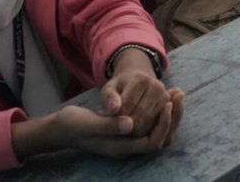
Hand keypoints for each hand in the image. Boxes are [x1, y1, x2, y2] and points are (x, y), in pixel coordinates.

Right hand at [46, 89, 182, 156]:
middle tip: (178, 94)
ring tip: (176, 92)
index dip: (163, 125)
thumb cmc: (72, 124)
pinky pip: (150, 124)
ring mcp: (127, 140)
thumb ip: (108, 125)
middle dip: (172, 117)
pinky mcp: (126, 131)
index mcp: (119, 148)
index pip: (151, 142)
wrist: (61, 127)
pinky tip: (164, 95)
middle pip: (159, 138)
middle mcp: (126, 147)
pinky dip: (160, 111)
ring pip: (157, 131)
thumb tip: (130, 124)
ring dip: (169, 113)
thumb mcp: (87, 122)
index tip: (167, 103)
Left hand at [101, 49, 167, 137]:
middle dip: (125, 128)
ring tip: (123, 128)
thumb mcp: (109, 89)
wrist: (138, 82)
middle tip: (114, 129)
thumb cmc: (120, 88)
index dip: (115, 118)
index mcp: (141, 80)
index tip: (108, 122)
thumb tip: (113, 110)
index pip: (127, 107)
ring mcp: (165, 97)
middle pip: (139, 117)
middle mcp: (157, 87)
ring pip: (147, 125)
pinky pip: (154, 127)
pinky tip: (133, 128)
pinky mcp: (168, 107)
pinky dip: (143, 132)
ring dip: (134, 132)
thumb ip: (108, 98)